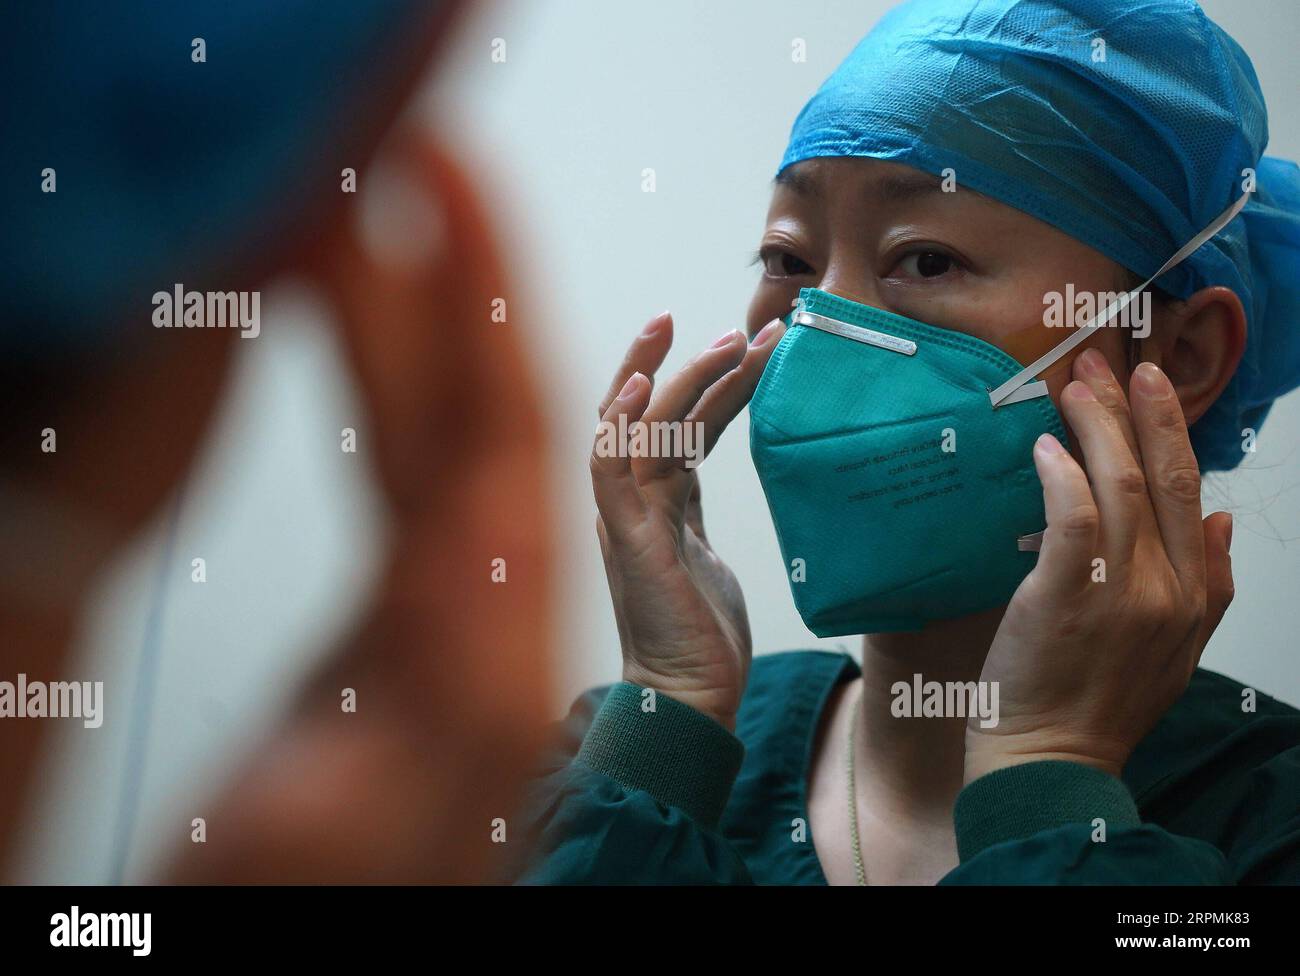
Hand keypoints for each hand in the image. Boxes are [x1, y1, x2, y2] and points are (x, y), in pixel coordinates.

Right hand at [590, 312, 785, 729]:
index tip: (720, 334)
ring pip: (637, 429)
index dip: (684, 376)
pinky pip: (612, 470)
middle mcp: (626, 502)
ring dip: (676, 379)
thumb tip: (701, 462)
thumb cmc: (696, 631)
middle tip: (702, 317)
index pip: (656, 421)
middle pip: (633, 411)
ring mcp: (623, 518)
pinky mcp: (629, 541)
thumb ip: (690, 504)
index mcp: (643, 501)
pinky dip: (620, 424)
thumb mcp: (700, 549)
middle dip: (664, 357)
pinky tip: (641, 385)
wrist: (689, 698)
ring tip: (724, 340)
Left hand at [966, 347, 1234, 782]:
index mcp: (1194, 593)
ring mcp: (1118, 590)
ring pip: (1116, 484)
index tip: (1150, 386)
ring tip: (1071, 387)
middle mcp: (1166, 586)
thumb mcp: (1180, 649)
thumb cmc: (1104, 704)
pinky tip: (1046, 447)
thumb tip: (1228, 520)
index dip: (1171, 432)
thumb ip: (1212, 584)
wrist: (1054, 760)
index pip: (1190, 493)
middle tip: (1107, 363)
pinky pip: (1071, 517)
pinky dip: (1061, 474)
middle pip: (1159, 477)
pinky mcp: (1065, 595)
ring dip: (1095, 427)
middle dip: (1138, 411)